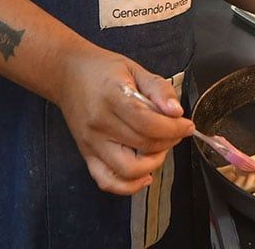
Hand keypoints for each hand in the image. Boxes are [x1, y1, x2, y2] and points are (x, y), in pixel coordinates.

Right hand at [53, 48, 193, 195]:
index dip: (175, 128)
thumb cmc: (102, 69)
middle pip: (143, 145)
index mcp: (113, 97)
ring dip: (153, 163)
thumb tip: (177, 112)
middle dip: (170, 141)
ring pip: (128, 170)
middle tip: (176, 131)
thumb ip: (159, 89)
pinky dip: (128, 185)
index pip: (149, 123)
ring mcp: (91, 143)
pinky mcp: (86, 154)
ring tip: (160, 148)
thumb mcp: (135, 69)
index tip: (187, 125)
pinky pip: (106, 181)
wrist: (66, 74)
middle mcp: (100, 124)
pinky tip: (144, 175)